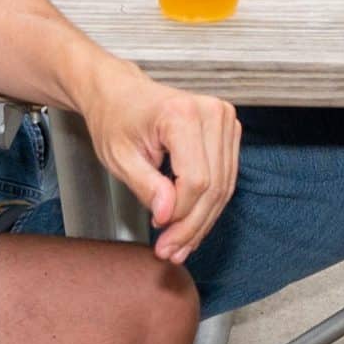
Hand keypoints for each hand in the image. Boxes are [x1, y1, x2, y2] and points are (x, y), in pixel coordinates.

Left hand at [79, 64, 239, 264]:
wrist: (120, 93)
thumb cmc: (115, 118)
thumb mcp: (119, 157)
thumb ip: (146, 186)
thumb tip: (168, 216)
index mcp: (182, 114)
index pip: (195, 179)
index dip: (179, 212)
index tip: (158, 228)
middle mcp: (211, 112)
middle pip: (214, 186)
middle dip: (191, 225)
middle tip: (170, 250)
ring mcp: (224, 118)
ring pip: (224, 187)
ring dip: (202, 221)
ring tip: (180, 245)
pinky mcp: (228, 129)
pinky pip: (226, 178)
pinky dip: (208, 205)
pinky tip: (191, 225)